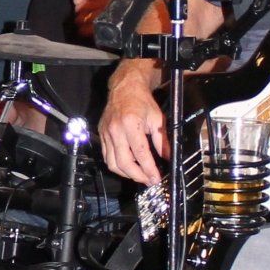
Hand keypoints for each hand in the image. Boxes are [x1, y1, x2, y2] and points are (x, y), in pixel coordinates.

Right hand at [100, 64, 166, 184]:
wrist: (124, 88)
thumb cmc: (142, 102)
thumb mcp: (157, 119)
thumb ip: (162, 140)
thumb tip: (168, 157)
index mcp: (131, 124)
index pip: (140, 154)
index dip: (149, 169)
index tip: (156, 178)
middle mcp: (116, 130)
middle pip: (124, 163)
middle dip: (137, 176)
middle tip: (148, 181)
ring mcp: (106, 133)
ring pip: (112, 163)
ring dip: (126, 174)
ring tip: (139, 175)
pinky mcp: (101, 135)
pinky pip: (106, 156)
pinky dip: (117, 165)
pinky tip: (127, 166)